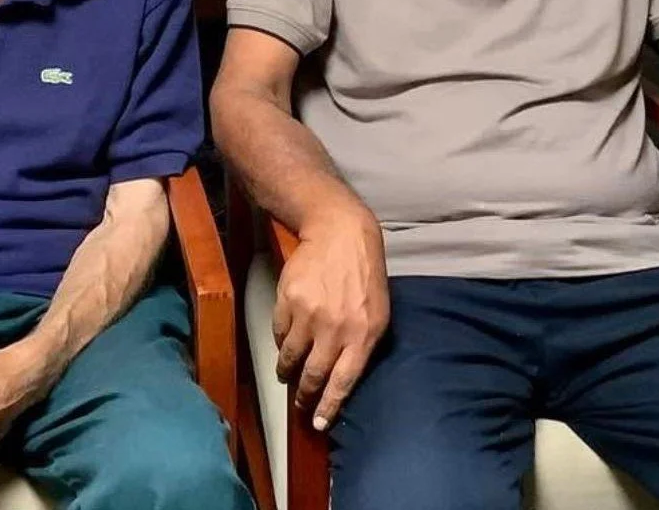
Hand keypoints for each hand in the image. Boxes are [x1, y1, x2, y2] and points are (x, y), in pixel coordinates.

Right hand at [273, 201, 388, 431]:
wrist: (340, 234)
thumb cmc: (365, 275)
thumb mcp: (379, 312)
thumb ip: (364, 344)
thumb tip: (344, 376)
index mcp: (363, 334)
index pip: (343, 382)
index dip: (328, 407)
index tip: (318, 423)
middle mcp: (335, 329)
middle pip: (313, 375)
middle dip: (304, 395)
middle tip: (299, 403)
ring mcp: (309, 315)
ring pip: (291, 356)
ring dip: (287, 370)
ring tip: (286, 373)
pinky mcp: (288, 301)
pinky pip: (279, 332)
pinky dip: (281, 340)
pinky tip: (286, 340)